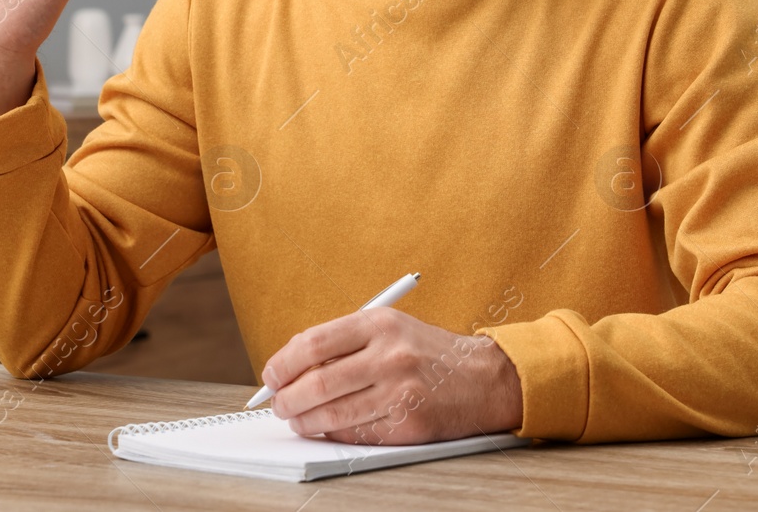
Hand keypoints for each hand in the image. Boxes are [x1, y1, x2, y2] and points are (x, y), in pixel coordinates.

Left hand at [260, 308, 522, 444]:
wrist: (485, 377)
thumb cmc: (429, 352)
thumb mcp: (390, 329)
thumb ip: (345, 342)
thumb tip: (292, 367)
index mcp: (380, 323)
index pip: (312, 343)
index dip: (282, 364)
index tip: (271, 375)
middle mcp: (390, 355)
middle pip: (317, 383)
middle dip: (286, 399)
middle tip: (278, 404)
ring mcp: (400, 391)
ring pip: (332, 414)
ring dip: (304, 421)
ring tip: (297, 419)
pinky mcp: (409, 424)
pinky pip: (357, 433)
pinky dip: (334, 433)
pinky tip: (327, 428)